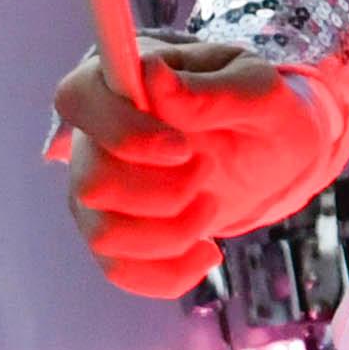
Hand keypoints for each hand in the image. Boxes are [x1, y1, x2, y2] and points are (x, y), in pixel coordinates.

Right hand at [55, 35, 348, 297]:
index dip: (122, 131)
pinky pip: (119, 270)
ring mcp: (98, 191)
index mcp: (119, 81)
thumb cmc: (257, 104)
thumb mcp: (255, 86)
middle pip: (90, 182)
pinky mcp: (116, 235)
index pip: (78, 99)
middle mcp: (94, 137)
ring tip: (211, 205)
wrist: (271, 150)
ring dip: (171, 234)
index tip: (183, 148)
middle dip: (162, 193)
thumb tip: (153, 77)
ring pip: (103, 234)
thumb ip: (208, 89)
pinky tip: (207, 252)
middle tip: (206, 169)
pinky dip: (171, 272)